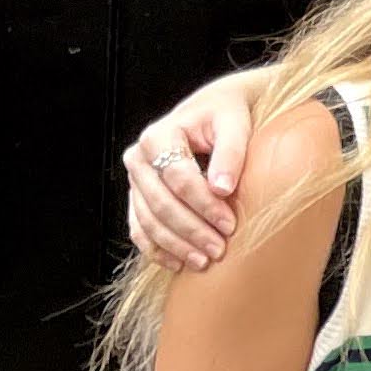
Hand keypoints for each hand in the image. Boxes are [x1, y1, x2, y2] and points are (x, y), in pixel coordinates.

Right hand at [125, 72, 261, 270]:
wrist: (218, 107)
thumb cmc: (228, 113)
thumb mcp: (235, 123)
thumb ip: (231, 151)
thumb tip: (222, 188)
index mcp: (158, 136)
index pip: (178, 178)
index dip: (204, 204)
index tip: (230, 224)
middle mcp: (139, 158)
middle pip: (161, 204)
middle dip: (191, 231)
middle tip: (219, 250)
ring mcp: (135, 180)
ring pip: (148, 220)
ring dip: (175, 245)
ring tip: (204, 262)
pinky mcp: (138, 196)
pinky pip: (140, 228)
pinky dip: (156, 249)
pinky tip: (178, 263)